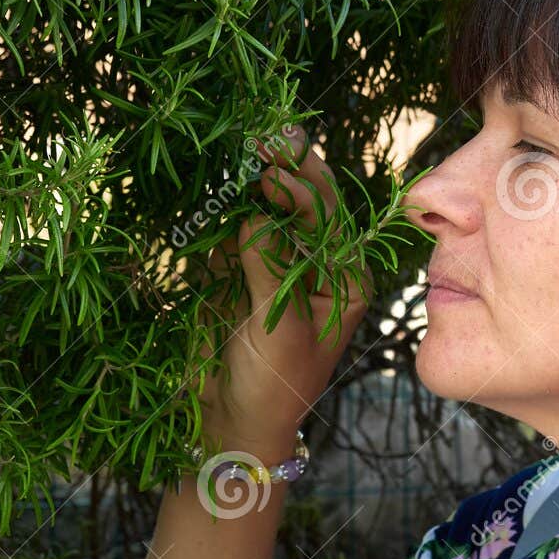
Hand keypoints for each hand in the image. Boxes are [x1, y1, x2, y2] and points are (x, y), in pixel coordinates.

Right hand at [188, 123, 374, 447]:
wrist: (233, 422)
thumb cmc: (274, 386)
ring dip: (252, 179)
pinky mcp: (234, 269)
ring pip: (265, 208)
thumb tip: (254, 218)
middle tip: (263, 135)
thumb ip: (269, 270)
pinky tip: (214, 180)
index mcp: (344, 279)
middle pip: (302, 202)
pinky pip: (231, 228)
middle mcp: (313, 263)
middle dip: (284, 168)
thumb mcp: (281, 329)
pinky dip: (222, 204)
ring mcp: (272, 263)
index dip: (303, 187)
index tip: (273, 170)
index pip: (329, 219)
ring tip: (238, 146)